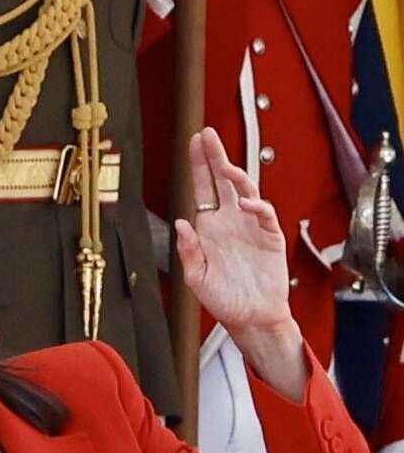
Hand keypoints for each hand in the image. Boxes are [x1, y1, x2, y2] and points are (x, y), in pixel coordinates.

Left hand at [176, 128, 306, 398]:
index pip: (203, 188)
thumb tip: (182, 223)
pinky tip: (247, 204)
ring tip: (226, 166)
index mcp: (210, 227)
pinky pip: (265, 216)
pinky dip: (257, 207)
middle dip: (216, 156)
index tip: (193, 142)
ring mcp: (251, 226)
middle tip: (208, 134)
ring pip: (246, 191)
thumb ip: (188, 251)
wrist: (250, 318)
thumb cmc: (223, 299)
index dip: (199, 165)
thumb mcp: (195, 277)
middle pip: (224, 181)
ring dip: (236, 176)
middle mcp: (230, 221)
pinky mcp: (270, 237)